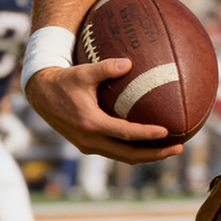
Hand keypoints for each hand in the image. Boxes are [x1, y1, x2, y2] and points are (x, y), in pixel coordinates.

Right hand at [25, 59, 181, 163]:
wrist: (41, 95)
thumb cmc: (65, 80)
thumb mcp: (84, 72)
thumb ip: (106, 67)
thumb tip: (129, 63)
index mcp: (90, 123)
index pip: (124, 134)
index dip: (146, 135)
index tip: (167, 132)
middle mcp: (89, 140)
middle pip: (129, 155)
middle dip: (155, 154)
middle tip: (179, 147)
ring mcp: (88, 145)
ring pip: (123, 157)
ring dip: (147, 155)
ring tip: (171, 149)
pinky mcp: (89, 145)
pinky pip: (116, 152)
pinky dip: (135, 151)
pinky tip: (151, 143)